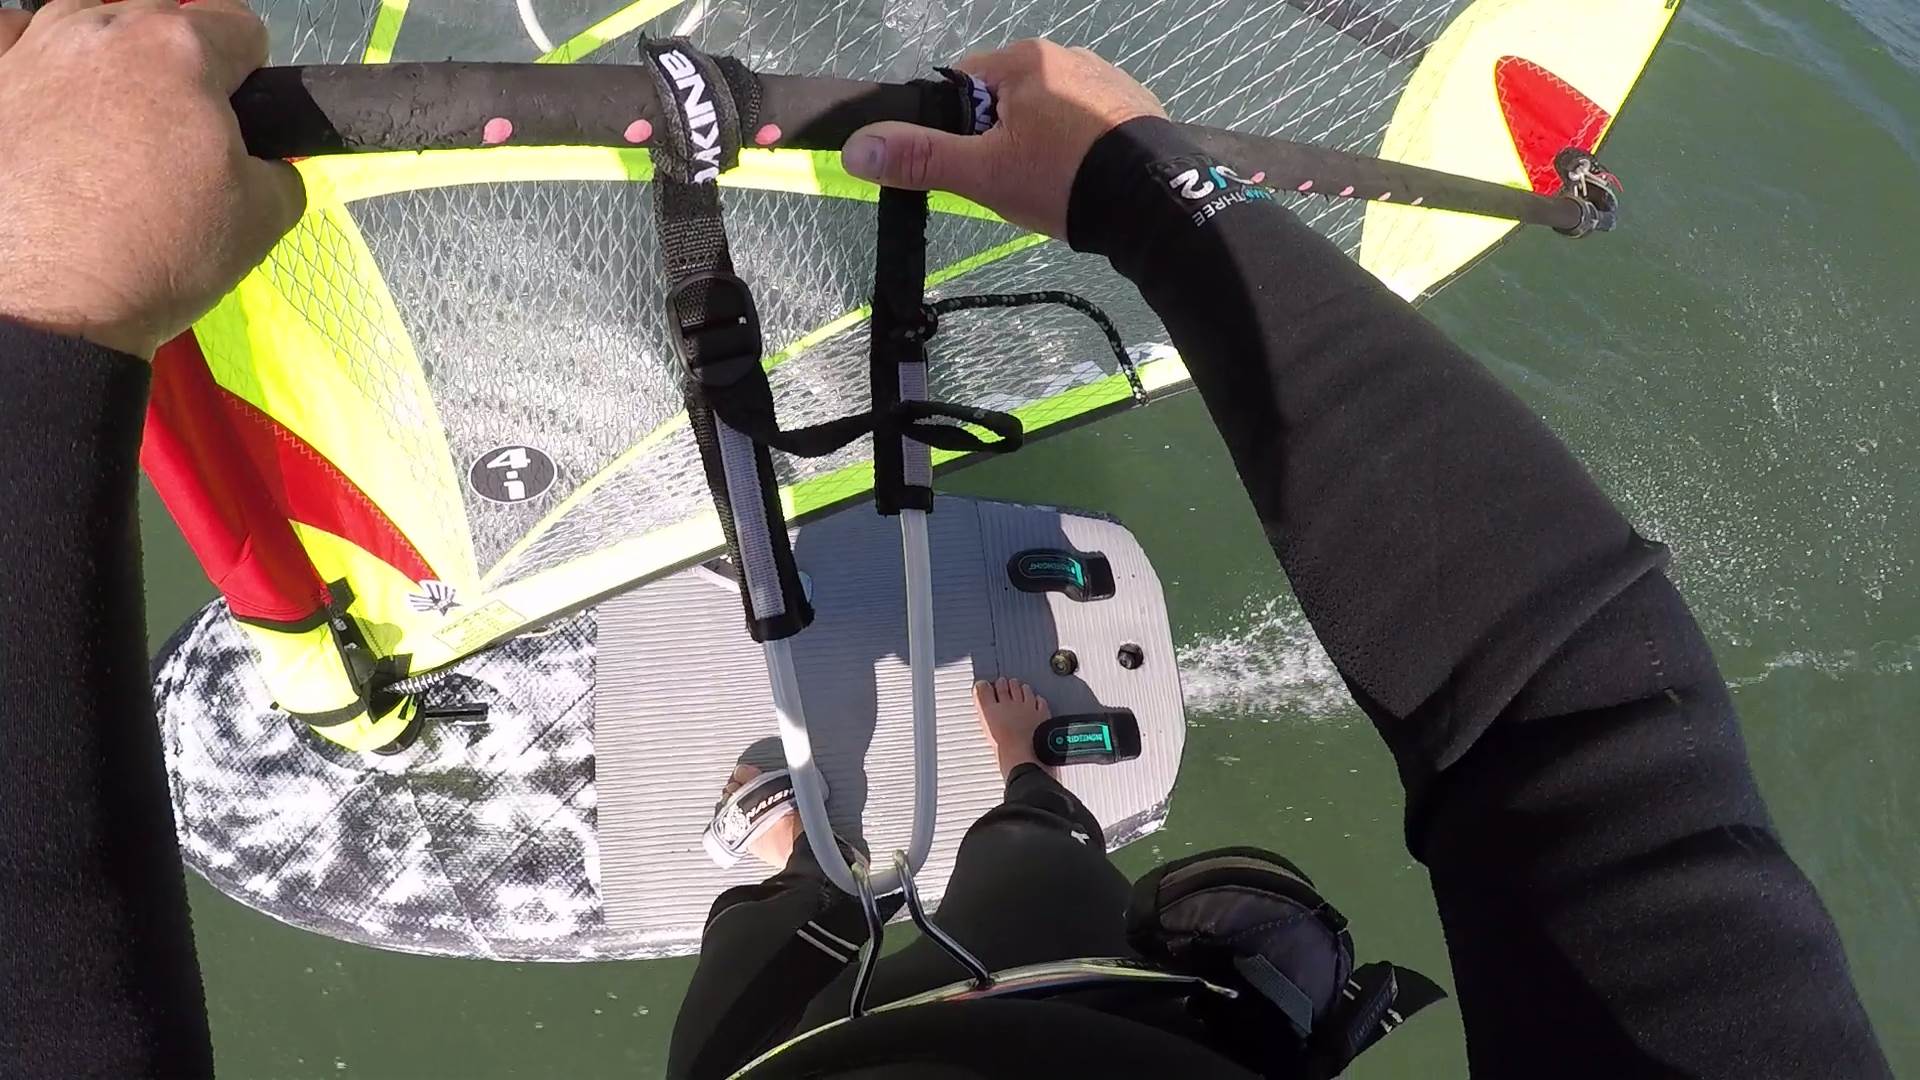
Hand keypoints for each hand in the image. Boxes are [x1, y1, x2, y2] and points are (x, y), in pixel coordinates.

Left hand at [0, 0, 302, 359]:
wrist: (47, 308)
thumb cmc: (149, 258)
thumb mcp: (266, 219)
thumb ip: (280, 167)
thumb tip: (265, 162)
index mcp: (180, 51)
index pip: (239, 26)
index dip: (250, 76)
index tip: (238, 115)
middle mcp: (101, 31)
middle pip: (159, 25)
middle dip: (176, 75)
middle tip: (175, 147)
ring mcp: (31, 50)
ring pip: (90, 32)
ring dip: (108, 70)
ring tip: (107, 144)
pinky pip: (14, 43)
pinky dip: (32, 69)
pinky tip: (45, 115)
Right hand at [839, 39, 1165, 238]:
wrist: (1154, 203)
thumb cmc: (1063, 181)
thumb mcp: (984, 174)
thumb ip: (921, 158)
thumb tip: (857, 147)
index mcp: (1025, 60)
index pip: (964, 84)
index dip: (960, 130)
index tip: (976, 166)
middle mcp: (1067, 56)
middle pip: (1007, 99)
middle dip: (1004, 140)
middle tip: (1018, 183)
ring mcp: (1107, 79)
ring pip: (1050, 114)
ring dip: (1044, 146)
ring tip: (1057, 187)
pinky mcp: (1136, 106)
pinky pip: (1089, 125)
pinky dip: (1081, 150)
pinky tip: (1088, 181)